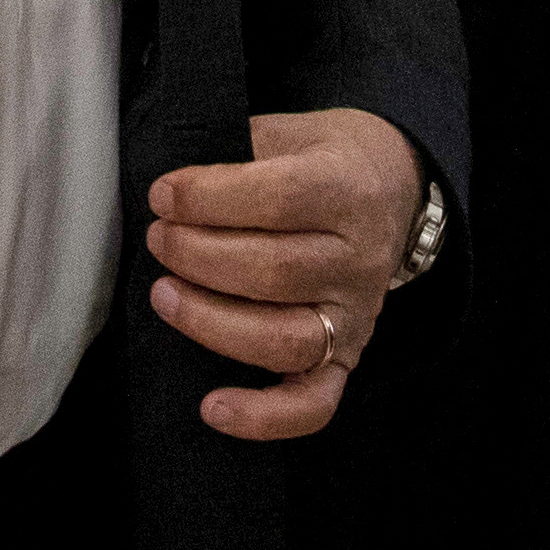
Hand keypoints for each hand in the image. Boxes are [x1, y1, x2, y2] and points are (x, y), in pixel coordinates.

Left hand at [146, 105, 421, 440]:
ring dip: (210, 323)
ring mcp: (356, 316)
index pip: (279, 198)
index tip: (162, 195)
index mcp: (349, 190)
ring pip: (283, 338)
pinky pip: (313, 403)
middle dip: (197, 256)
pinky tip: (213, 408)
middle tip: (158, 238)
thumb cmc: (325, 160)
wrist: (391, 186)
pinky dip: (264, 417)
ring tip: (163, 295)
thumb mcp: (292, 132)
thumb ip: (239, 151)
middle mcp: (360, 258)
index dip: (210, 198)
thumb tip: (171, 188)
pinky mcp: (347, 358)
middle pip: (273, 271)